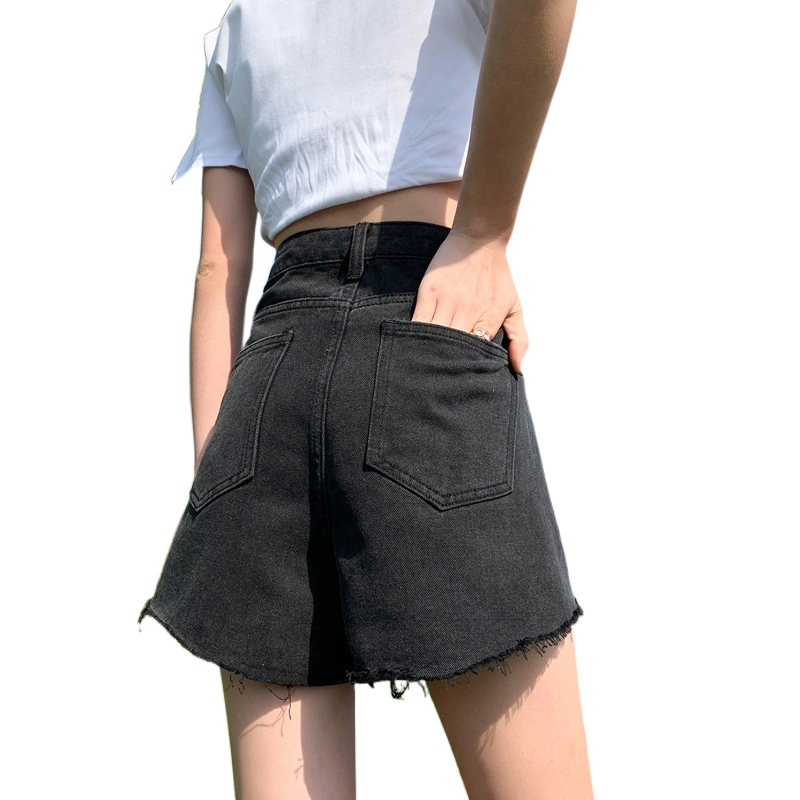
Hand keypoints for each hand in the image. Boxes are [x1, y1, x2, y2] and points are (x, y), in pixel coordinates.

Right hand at [411, 229, 527, 374]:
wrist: (479, 241)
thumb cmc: (497, 277)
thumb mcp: (514, 306)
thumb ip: (519, 338)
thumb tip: (518, 368)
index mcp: (489, 318)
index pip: (476, 353)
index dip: (467, 367)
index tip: (460, 379)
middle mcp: (468, 311)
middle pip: (453, 348)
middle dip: (445, 365)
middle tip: (437, 382)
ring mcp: (447, 301)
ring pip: (433, 337)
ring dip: (428, 353)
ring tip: (423, 368)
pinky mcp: (429, 291)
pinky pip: (419, 321)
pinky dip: (416, 336)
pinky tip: (413, 346)